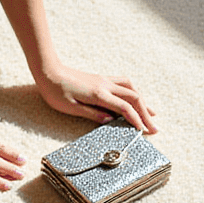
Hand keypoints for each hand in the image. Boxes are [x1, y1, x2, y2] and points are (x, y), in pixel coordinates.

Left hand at [35, 65, 156, 133]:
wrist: (49, 71)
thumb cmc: (56, 92)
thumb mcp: (71, 108)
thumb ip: (92, 114)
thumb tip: (110, 121)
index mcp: (98, 94)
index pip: (124, 107)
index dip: (136, 120)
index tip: (144, 131)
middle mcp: (105, 85)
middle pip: (134, 97)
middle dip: (146, 113)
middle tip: (154, 128)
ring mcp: (104, 80)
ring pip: (131, 88)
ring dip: (143, 101)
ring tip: (151, 114)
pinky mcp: (101, 79)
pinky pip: (124, 84)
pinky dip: (134, 93)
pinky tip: (135, 99)